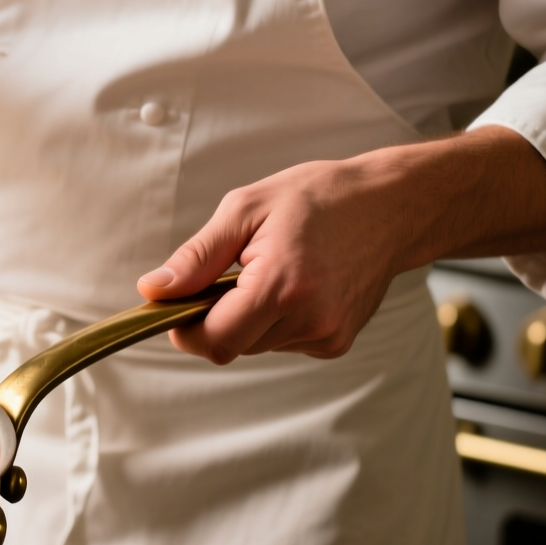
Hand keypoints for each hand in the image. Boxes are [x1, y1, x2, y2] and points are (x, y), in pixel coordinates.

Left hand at [136, 127, 545, 363]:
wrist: (392, 207)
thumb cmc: (317, 199)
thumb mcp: (245, 209)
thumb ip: (196, 258)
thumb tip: (153, 291)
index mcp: (282, 286)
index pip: (213, 341)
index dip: (185, 328)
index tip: (181, 302)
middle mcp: (309, 320)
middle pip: (230, 346)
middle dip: (215, 317)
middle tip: (232, 273)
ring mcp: (327, 336)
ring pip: (255, 345)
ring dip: (247, 317)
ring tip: (272, 270)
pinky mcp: (336, 343)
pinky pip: (282, 343)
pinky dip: (274, 321)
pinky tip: (295, 285)